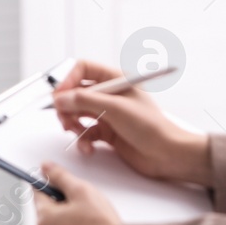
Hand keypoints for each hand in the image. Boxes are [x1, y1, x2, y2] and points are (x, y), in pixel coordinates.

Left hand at [34, 162, 121, 224]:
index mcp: (44, 218)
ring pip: (57, 222)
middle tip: (80, 196)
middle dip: (60, 199)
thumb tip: (45, 167)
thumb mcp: (80, 190)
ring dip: (67, 214)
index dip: (48, 181)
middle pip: (47, 207)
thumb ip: (60, 176)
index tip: (57, 177)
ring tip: (87, 212)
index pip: (38, 192)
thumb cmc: (99, 221)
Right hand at [51, 58, 209, 185]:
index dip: (68, 80)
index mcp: (115, 79)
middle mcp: (110, 94)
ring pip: (77, 113)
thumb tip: (60, 97)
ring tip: (75, 133)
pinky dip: (82, 140)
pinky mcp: (107, 132)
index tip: (59, 95)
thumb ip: (85, 101)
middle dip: (67, 106)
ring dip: (72, 124)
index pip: (83, 69)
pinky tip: (88, 148)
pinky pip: (85, 132)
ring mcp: (107, 113)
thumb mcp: (115, 109)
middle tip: (64, 119)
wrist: (166, 155)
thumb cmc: (151, 127)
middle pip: (76, 93)